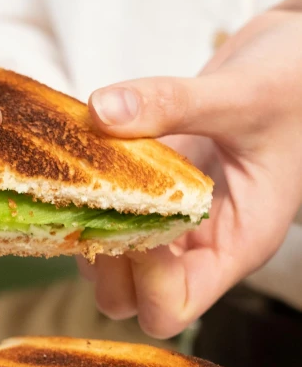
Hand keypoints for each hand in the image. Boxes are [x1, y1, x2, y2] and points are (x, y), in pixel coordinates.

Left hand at [84, 0, 301, 337]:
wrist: (295, 61)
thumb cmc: (295, 86)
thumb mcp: (243, 93)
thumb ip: (174, 103)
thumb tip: (102, 112)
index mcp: (236, 244)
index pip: (176, 305)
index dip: (144, 278)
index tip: (135, 218)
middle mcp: (200, 244)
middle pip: (131, 298)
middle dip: (105, 261)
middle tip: (95, 201)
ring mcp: (173, 221)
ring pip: (111, 262)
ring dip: (89, 228)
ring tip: (85, 174)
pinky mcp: (153, 193)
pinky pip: (107, 215)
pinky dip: (88, 196)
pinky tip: (87, 154)